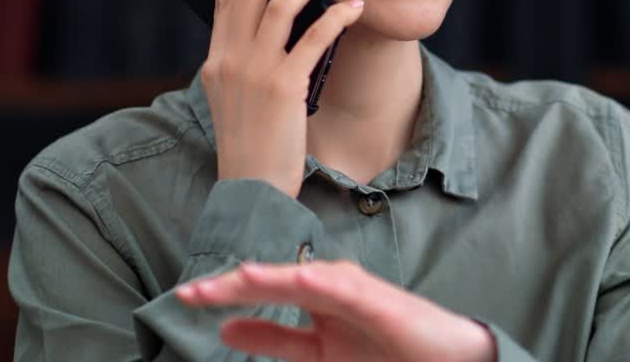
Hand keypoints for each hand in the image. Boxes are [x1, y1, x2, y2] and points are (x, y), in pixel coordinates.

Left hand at [176, 260, 495, 361]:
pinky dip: (323, 283)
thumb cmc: (386, 354)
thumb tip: (228, 329)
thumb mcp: (318, 354)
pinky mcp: (383, 302)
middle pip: (276, 280)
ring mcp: (358, 293)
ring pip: (307, 279)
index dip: (225, 295)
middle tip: (194, 292)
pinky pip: (349, 291)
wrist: (444, 360)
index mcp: (315, 302)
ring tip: (236, 279)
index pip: (263, 293)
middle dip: (235, 285)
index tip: (186, 297)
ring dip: (272, 277)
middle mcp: (332, 289)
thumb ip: (275, 340)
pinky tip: (300, 279)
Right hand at [203, 0, 364, 198]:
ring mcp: (255, 72)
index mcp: (215, 62)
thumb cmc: (251, 145)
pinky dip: (336, 16)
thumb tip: (263, 31)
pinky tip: (354, 9)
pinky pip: (314, 36)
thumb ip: (242, 64)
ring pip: (280, 3)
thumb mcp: (234, 99)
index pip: (219, 1)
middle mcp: (229, 60)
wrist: (252, 188)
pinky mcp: (284, 87)